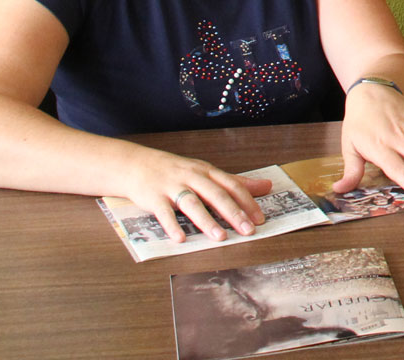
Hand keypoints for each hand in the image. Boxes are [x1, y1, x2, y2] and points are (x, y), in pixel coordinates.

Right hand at [119, 148, 272, 242]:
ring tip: (220, 237)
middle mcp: (192, 177)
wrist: (136, 165)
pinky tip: (181, 238)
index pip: (232, 185)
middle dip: (233, 213)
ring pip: (192, 203)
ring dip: (207, 221)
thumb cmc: (176, 171)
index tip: (259, 219)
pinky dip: (172, 225)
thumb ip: (235, 182)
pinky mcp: (154, 198)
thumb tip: (267, 186)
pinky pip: (164, 213)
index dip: (247, 202)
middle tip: (247, 230)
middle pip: (215, 194)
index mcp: (207, 172)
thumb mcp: (206, 173)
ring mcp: (172, 187)